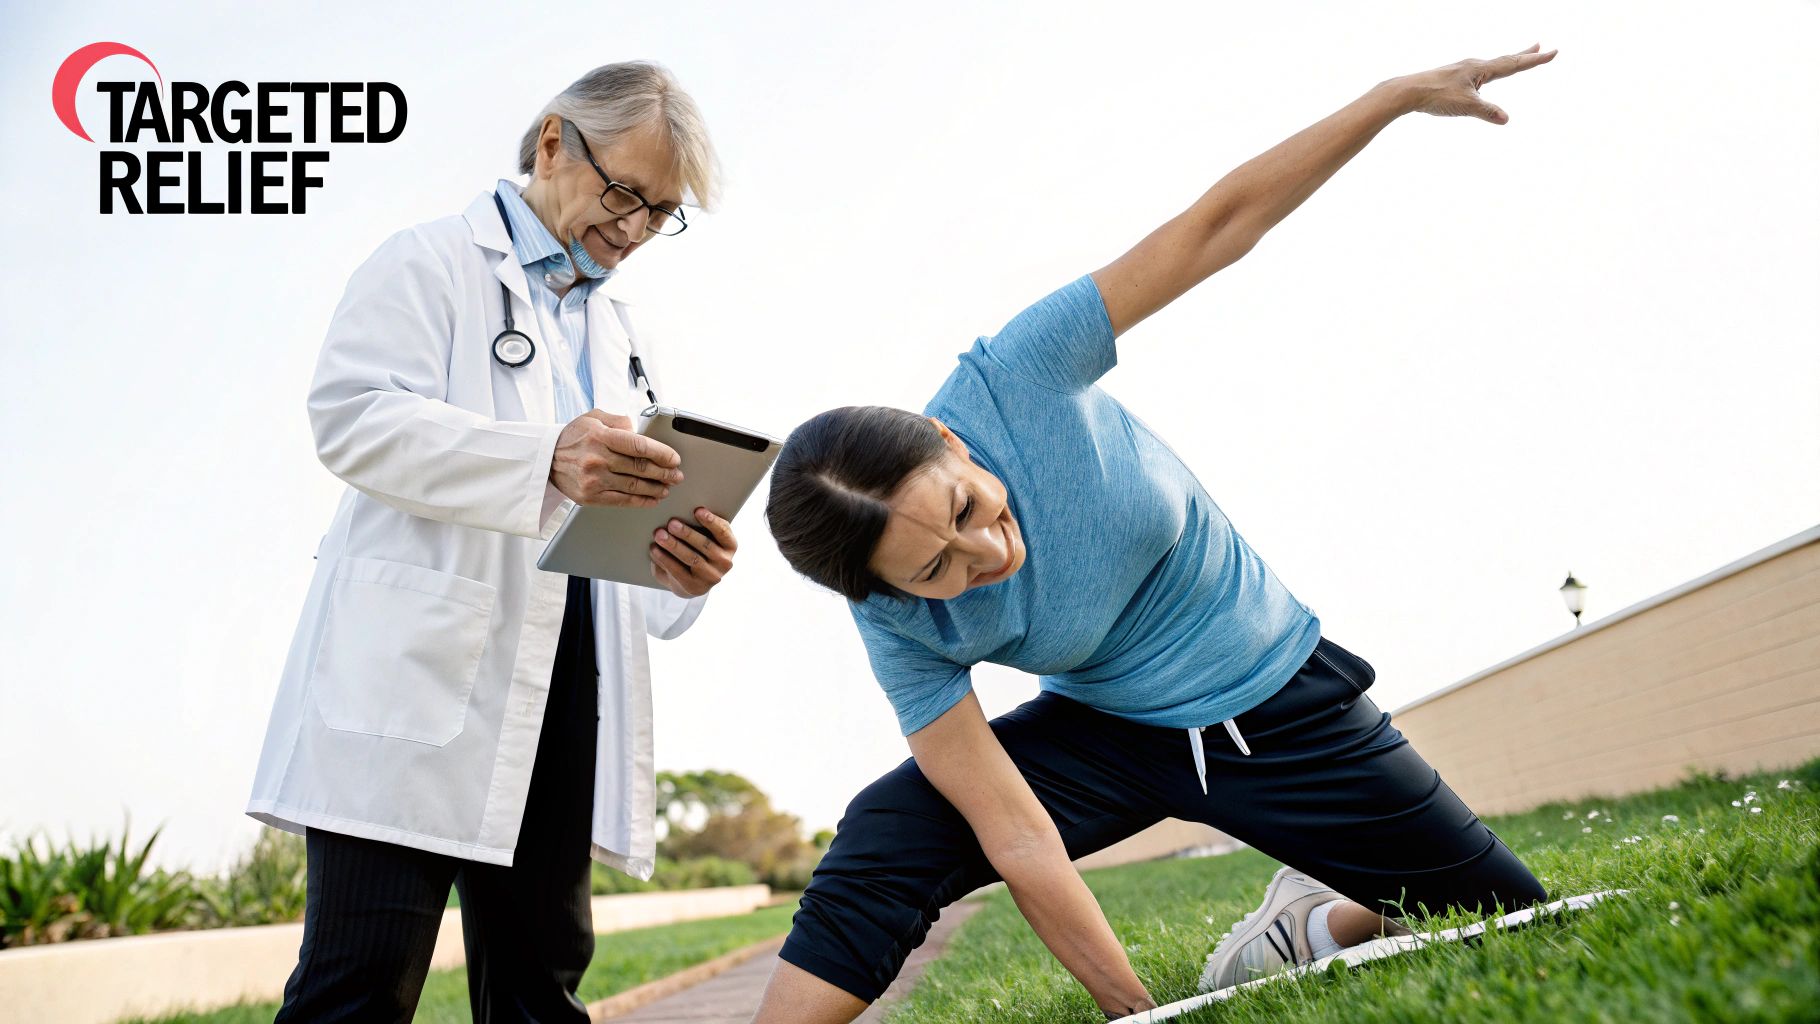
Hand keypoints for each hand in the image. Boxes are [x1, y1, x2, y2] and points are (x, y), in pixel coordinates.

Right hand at [549, 410, 682, 507]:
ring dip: (656, 488)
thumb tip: (640, 431)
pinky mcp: (591, 497)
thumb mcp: (593, 417)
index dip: (662, 454)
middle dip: (664, 473)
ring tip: (667, 487)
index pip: (639, 446)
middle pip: (640, 468)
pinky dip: (642, 501)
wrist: (545, 458)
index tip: (674, 459)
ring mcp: (594, 480)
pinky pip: (623, 501)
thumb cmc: (573, 437)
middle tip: (676, 475)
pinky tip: (653, 498)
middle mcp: (598, 458)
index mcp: (601, 436)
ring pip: (635, 486)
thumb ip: (619, 421)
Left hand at [649, 507, 737, 597]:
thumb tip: (681, 509)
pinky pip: (678, 571)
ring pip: (691, 558)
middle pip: (705, 545)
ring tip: (659, 534)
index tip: (697, 510)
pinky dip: (665, 559)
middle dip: (687, 533)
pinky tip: (655, 550)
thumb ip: (702, 526)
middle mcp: (725, 562)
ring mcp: (711, 577)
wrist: (694, 580)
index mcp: (730, 545)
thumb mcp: (707, 537)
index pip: (723, 532)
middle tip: (671, 523)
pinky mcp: (695, 587)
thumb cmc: (698, 549)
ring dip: (673, 545)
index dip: (711, 521)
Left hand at [1392, 44, 1557, 123]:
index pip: (1514, 64)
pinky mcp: (1453, 78)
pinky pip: (1478, 73)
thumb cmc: (1436, 96)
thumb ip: (1487, 112)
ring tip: (1517, 58)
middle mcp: (1473, 66)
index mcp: (1480, 69)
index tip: (1553, 52)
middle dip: (1524, 55)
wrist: (1408, 91)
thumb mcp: (1466, 106)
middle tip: (1540, 46)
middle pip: (1505, 60)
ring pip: (1491, 65)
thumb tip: (1506, 119)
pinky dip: (1490, 71)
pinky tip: (1483, 76)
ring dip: (1507, 61)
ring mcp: (1463, 70)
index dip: (1535, 60)